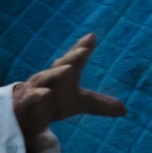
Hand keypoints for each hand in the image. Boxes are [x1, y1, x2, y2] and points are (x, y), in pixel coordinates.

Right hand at [12, 33, 126, 139]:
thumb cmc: (54, 102)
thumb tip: (125, 110)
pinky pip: (32, 96)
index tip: (92, 36)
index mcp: (65, 75)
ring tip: (68, 69)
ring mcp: (37, 88)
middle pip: (61, 65)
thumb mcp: (79, 104)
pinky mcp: (27, 101)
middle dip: (71, 57)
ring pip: (45, 78)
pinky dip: (38, 94)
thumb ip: (100, 104)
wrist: (26, 115)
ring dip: (56, 73)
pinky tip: (46, 93)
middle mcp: (51, 78)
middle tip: (83, 51)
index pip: (75, 59)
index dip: (82, 48)